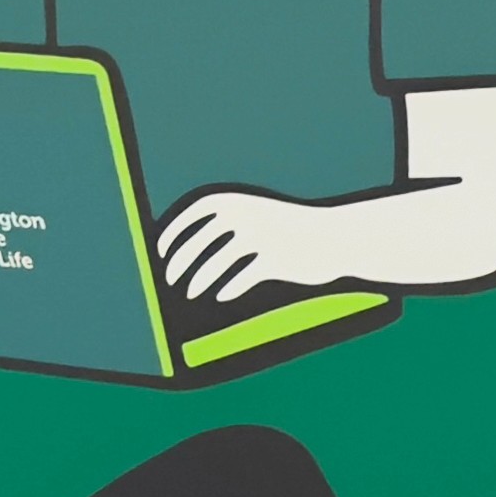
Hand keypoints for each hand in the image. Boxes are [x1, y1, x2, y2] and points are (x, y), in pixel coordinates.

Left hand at [153, 188, 338, 300]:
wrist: (336, 235)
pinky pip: (243, 279)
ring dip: (200, 281)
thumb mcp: (256, 216)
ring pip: (217, 265)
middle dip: (179, 263)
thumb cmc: (288, 228)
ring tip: (191, 292)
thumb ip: (224, 222)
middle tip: (170, 280)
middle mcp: (246, 215)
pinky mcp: (276, 260)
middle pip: (199, 243)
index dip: (172, 232)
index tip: (159, 252)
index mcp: (238, 200)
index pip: (192, 214)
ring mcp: (261, 238)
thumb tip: (182, 245)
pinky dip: (229, 289)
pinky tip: (221, 295)